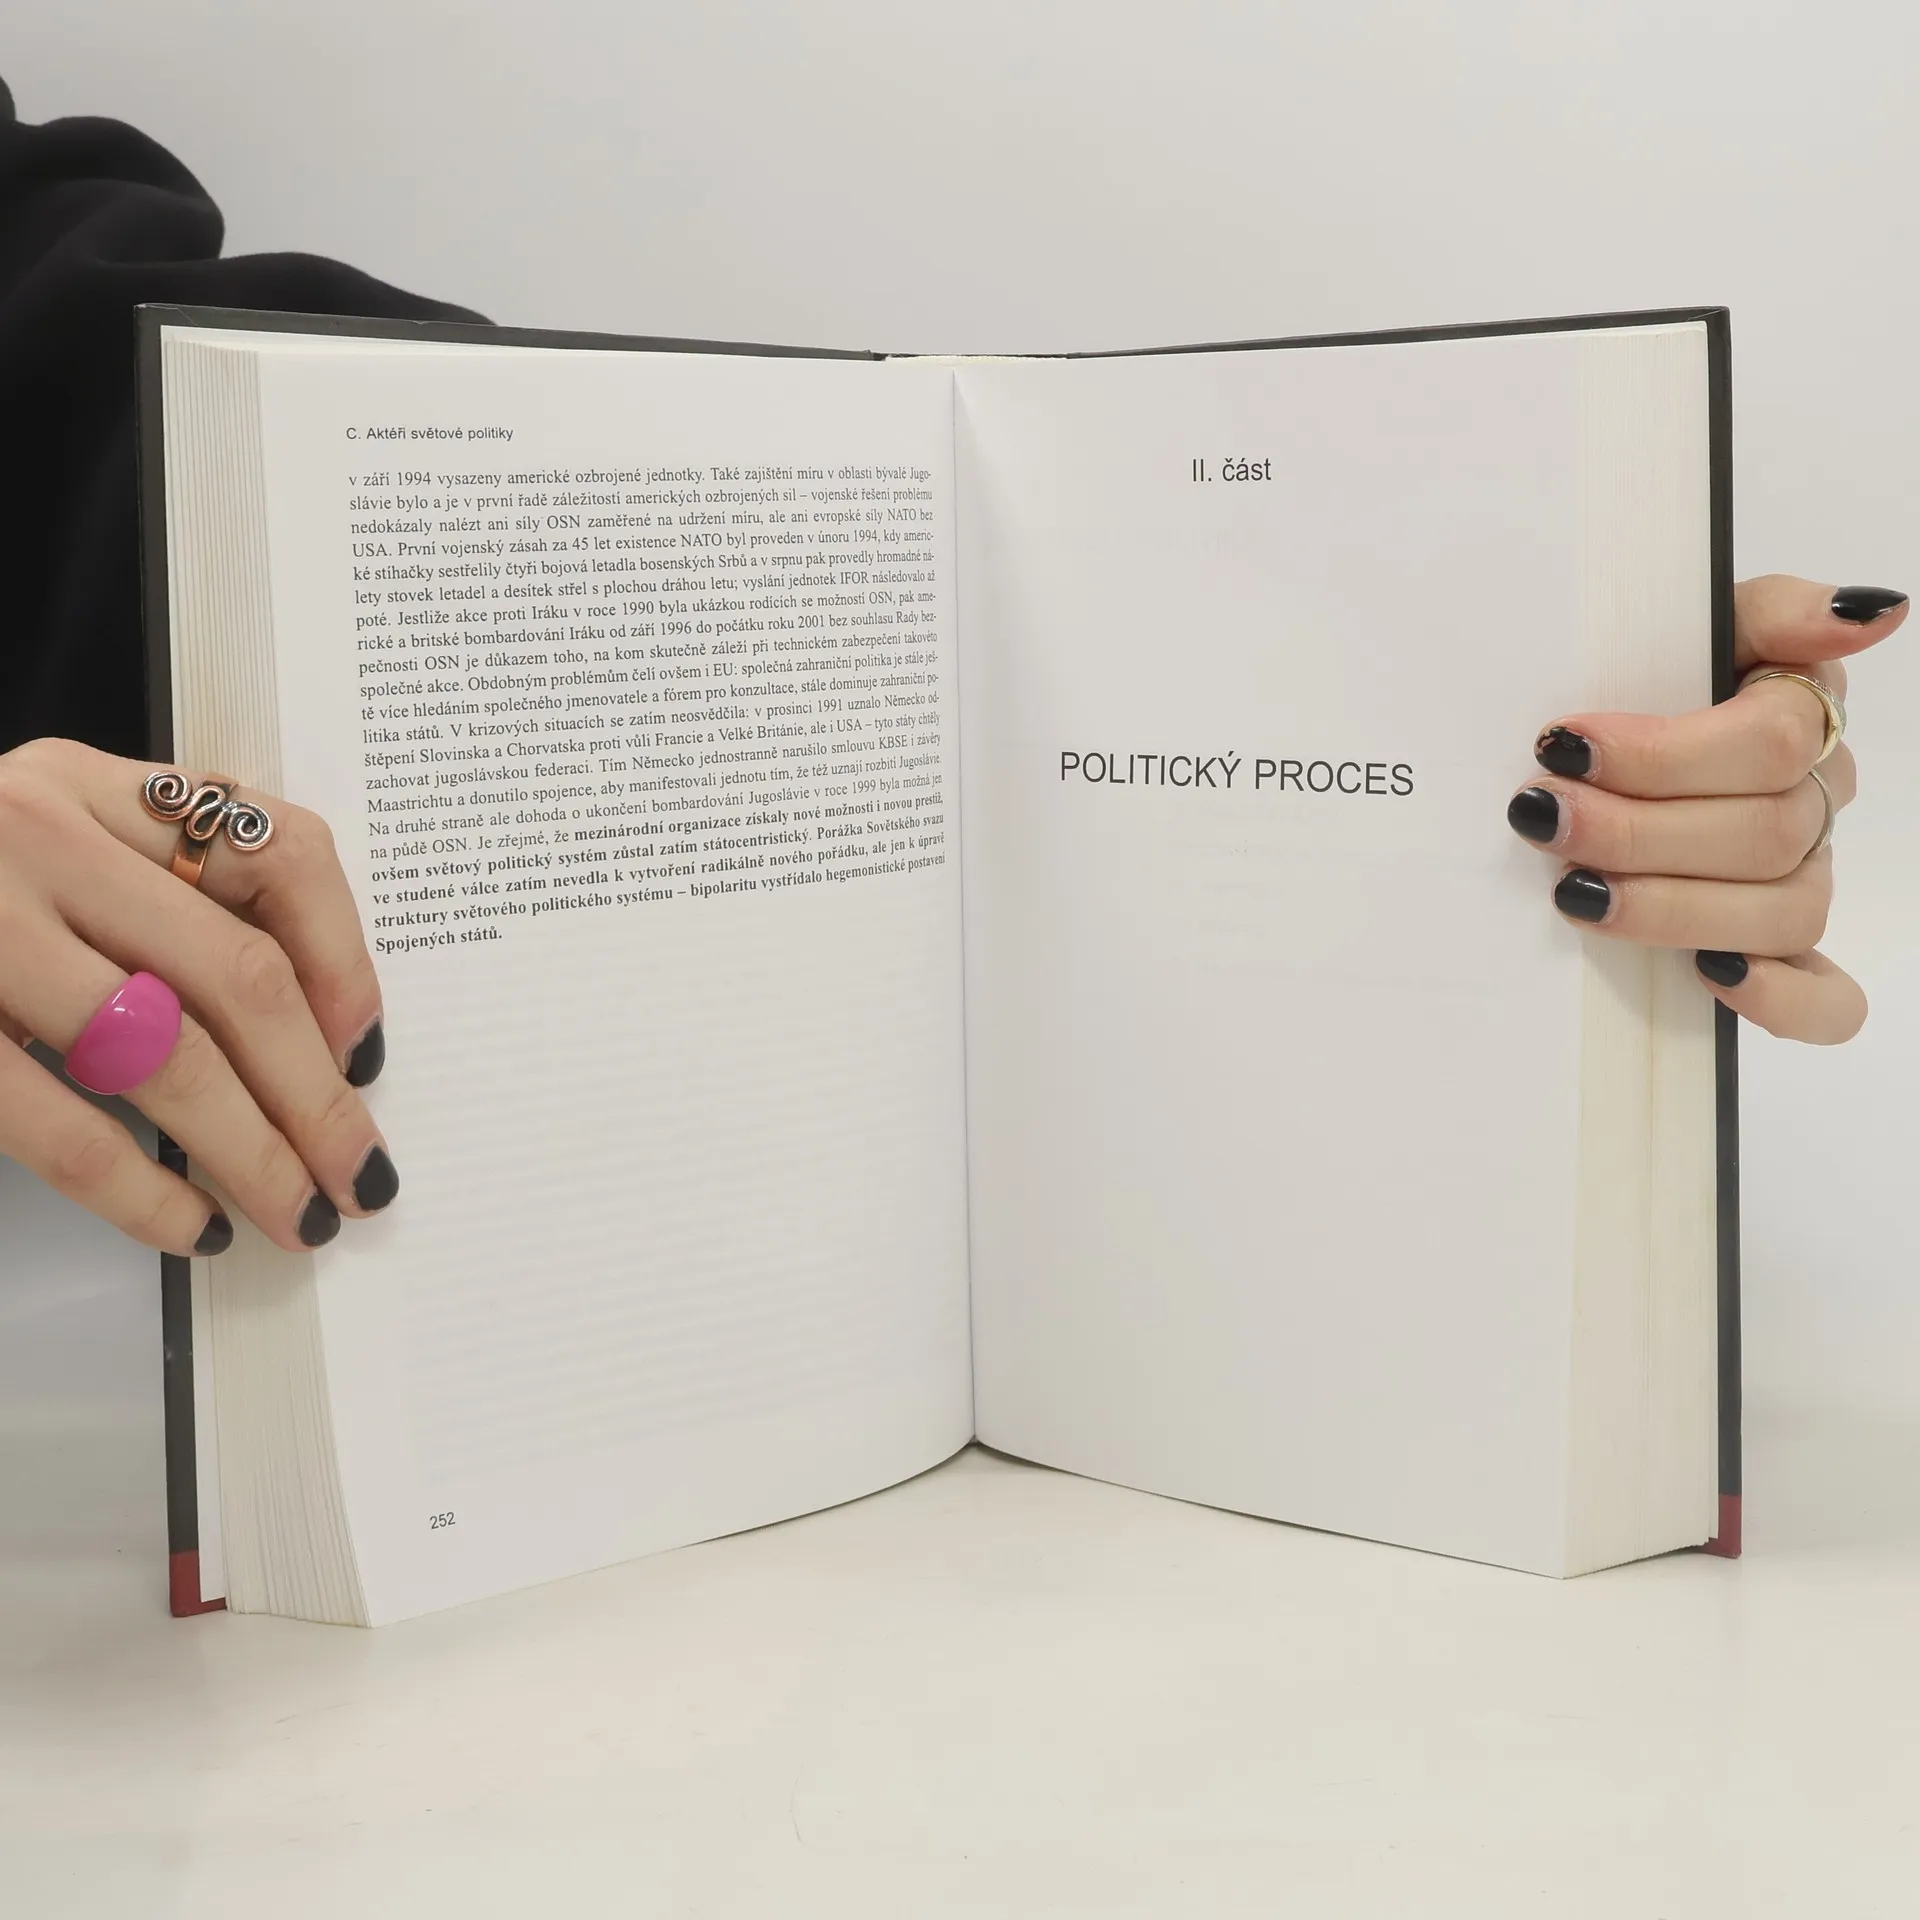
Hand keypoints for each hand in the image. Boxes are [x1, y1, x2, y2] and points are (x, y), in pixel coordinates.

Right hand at [0, 739, 392, 1254]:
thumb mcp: (46, 836)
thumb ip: (158, 889)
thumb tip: (318, 1029)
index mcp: (90, 783)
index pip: (282, 850)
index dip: (349, 958)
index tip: (370, 1047)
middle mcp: (39, 834)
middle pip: (240, 976)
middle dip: (316, 1094)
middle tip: (359, 1170)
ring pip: (167, 1056)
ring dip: (252, 1152)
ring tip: (300, 1213)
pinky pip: (61, 1122)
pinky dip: (141, 1189)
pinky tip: (192, 1226)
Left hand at [1507, 576, 1905, 1043]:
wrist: (1598, 752)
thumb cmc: (1654, 683)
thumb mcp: (1700, 624)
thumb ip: (1776, 611)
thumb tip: (1874, 612)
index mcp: (1800, 719)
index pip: (1769, 741)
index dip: (1662, 752)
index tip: (1563, 744)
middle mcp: (1811, 805)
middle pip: (1763, 832)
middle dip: (1636, 830)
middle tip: (1542, 816)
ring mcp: (1801, 883)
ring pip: (1781, 913)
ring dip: (1672, 908)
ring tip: (1576, 892)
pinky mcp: (1783, 954)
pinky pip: (1826, 998)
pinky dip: (1779, 998)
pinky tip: (1711, 975)